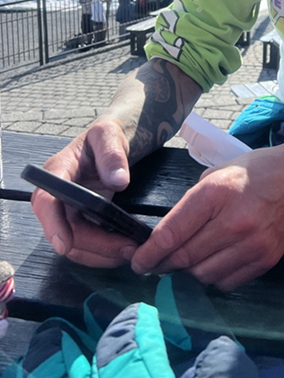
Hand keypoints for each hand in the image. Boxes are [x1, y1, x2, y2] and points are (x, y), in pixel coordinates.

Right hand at [30, 120, 135, 267]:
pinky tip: (124, 248)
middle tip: (127, 248)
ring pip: (75, 244)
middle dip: (94, 244)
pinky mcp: (80, 221)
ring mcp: (67, 210)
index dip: (53, 224)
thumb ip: (112, 154)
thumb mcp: (110, 134)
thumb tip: (118, 181)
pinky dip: (104, 251)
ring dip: (101, 253)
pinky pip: (86, 244)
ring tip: (131, 250)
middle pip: (65, 230)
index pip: (46, 201)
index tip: (64, 244)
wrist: (112, 144)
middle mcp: (57, 195)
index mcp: (57, 171)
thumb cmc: (106, 137)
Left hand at [131, 136, 283, 290]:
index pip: (172, 233)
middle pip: (184, 258)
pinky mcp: (266, 259)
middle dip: (164, 263)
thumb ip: (193, 203)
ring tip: (190, 257)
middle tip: (156, 262)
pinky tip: (214, 260)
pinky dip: (214, 276)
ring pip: (203, 275)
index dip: (149, 253)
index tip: (138, 261)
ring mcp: (253, 244)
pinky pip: (227, 282)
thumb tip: (169, 234)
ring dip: (189, 270)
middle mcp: (234, 221)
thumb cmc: (256, 171)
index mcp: (216, 193)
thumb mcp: (218, 173)